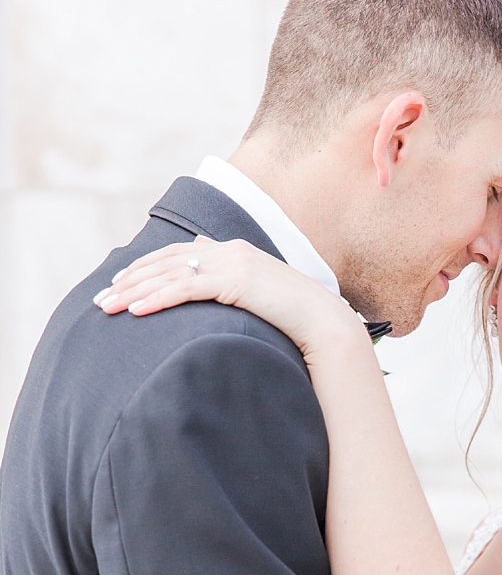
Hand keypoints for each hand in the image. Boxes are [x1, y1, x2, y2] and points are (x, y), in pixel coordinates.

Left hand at [96, 237, 363, 357]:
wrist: (327, 324)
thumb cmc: (298, 318)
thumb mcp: (262, 295)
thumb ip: (236, 284)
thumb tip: (213, 283)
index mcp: (235, 251)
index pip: (178, 253)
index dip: (145, 267)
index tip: (120, 283)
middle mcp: (230, 250)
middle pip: (166, 262)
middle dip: (129, 280)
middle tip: (102, 299)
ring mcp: (233, 263)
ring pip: (170, 274)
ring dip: (134, 291)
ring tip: (109, 307)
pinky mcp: (236, 281)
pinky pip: (186, 288)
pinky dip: (157, 298)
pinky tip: (136, 310)